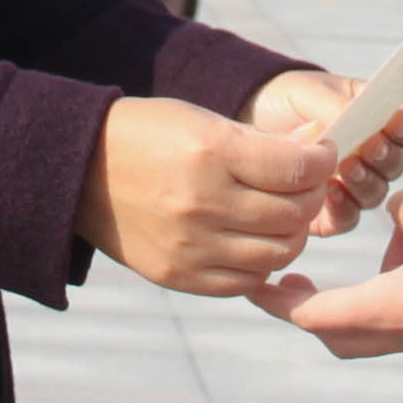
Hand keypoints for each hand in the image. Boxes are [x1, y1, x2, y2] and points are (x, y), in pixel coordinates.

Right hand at [74, 97, 332, 294]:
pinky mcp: (179, 276)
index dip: (321, 161)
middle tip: (305, 186)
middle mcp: (202, 203)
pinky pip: (245, 281)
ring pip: (278, 254)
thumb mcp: (203, 121)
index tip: (320, 155)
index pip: (298, 169)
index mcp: (211, 153)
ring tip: (281, 215)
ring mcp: (190, 246)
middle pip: (294, 215)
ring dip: (291, 234)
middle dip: (311, 197)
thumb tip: (318, 146)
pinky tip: (254, 240)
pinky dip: (261, 263)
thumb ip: (262, 141)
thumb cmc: (148, 136)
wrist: (80, 172)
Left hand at [246, 67, 402, 234]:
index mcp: (376, 120)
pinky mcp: (331, 213)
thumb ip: (335, 105)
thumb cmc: (288, 101)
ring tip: (347, 169)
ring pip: (375, 193)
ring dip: (366, 182)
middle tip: (370, 146)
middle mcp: (371, 157)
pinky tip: (330, 194)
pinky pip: (348, 218)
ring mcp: (352, 186)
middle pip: (396, 164)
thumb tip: (354, 118)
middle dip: (386, 156)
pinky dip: (345, 208)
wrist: (251, 123)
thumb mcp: (309, 92)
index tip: (396, 118)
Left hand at [254, 190, 402, 361]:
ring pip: (372, 329)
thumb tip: (397, 208)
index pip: (307, 313)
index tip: (255, 285)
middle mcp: (396, 335)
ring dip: (361, 298)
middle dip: (311, 307)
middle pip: (334, 332)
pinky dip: (398, 297)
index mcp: (380, 310)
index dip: (275, 299)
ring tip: (387, 251)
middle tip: (298, 280)